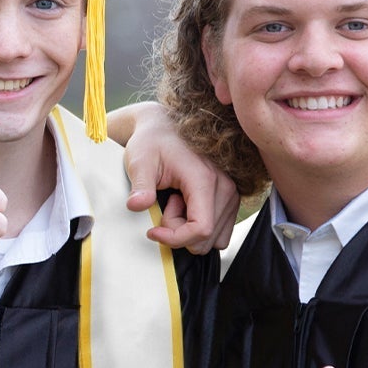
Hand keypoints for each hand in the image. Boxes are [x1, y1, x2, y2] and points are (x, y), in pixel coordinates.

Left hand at [114, 101, 239, 253]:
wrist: (163, 129)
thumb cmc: (152, 143)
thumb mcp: (139, 162)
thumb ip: (140, 185)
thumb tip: (137, 205)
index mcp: (204, 179)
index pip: (201, 229)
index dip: (175, 238)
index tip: (153, 230)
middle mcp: (225, 186)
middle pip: (206, 237)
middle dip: (179, 231)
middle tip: (166, 204)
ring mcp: (231, 193)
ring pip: (213, 237)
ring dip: (189, 228)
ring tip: (174, 201)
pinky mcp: (230, 198)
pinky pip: (218, 231)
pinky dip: (198, 226)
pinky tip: (185, 205)